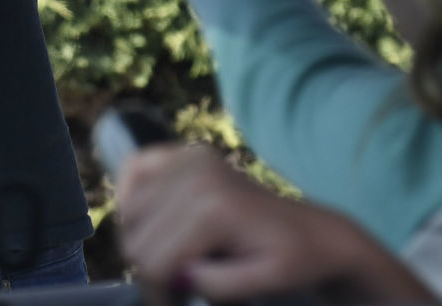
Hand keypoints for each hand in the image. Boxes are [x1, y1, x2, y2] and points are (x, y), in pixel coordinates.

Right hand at [118, 143, 435, 304]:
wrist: (312, 232)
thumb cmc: (291, 263)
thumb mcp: (266, 283)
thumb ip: (221, 284)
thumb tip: (182, 271)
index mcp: (215, 207)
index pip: (153, 261)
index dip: (160, 294)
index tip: (176, 305)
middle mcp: (196, 173)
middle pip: (136, 237)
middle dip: (151, 270)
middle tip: (177, 287)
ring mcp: (189, 156)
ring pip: (129, 210)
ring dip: (143, 240)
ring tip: (172, 258)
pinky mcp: (184, 150)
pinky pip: (133, 169)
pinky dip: (131, 196)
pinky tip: (151, 219)